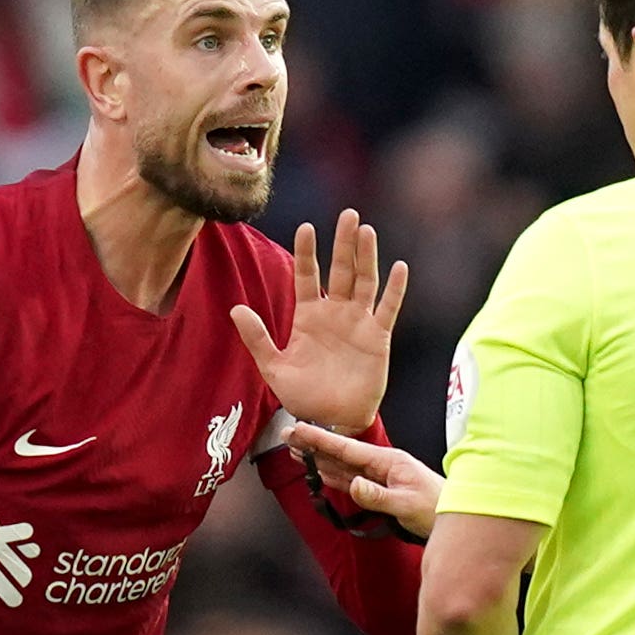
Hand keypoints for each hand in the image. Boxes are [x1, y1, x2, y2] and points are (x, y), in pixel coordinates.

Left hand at [231, 209, 407, 431]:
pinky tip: (399, 267)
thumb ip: (257, 338)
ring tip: (367, 231)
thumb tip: (235, 309)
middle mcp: (335, 313)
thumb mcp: (274, 368)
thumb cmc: (302, 396)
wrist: (330, 420)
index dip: (307, 252)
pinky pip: (387, 309)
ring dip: (367, 257)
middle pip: (341, 270)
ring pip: (365, 281)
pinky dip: (394, 289)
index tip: (306, 228)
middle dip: (343, 243)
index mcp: (308, 316)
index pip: (307, 276)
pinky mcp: (377, 337)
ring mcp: (358, 322)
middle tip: (347, 214)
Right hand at [284, 422, 443, 538]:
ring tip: (296, 451)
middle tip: (287, 435)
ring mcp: (380, 477)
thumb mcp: (408, 504)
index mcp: (389, 461)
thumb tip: (353, 486)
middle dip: (314, 444)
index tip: (299, 430)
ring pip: (343, 466)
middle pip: (341, 453)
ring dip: (319, 458)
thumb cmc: (438, 509)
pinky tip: (320, 471)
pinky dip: (333, 475)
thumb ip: (379, 496)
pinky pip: (351, 480)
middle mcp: (382, 465)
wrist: (457, 516)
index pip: (348, 449)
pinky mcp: (380, 489)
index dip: (321, 440)